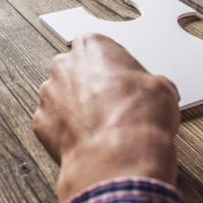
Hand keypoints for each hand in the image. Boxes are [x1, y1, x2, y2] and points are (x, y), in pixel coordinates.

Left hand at [32, 34, 179, 202]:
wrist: (119, 156)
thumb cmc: (138, 116)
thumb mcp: (163, 88)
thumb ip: (148, 82)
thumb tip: (152, 93)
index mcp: (91, 46)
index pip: (100, 49)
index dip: (115, 69)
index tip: (126, 82)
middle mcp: (63, 65)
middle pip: (75, 71)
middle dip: (90, 86)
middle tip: (113, 105)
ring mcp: (48, 94)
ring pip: (61, 98)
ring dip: (76, 109)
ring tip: (102, 127)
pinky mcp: (40, 123)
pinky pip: (53, 124)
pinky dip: (67, 132)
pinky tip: (88, 141)